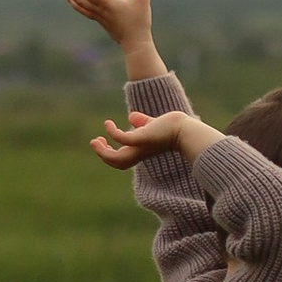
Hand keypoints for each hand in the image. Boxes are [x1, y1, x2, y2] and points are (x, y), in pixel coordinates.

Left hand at [62, 0, 157, 72]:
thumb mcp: (143, 2)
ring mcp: (98, 16)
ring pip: (79, 6)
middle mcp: (99, 10)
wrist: (135, 44)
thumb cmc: (138, 23)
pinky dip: (77, 4)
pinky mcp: (101, 21)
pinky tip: (78, 1)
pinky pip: (84, 11)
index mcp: (106, 3)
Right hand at [89, 109, 219, 167]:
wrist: (186, 129)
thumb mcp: (153, 124)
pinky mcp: (142, 138)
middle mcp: (140, 153)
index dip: (110, 153)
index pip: (122, 159)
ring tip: (96, 140)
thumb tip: (131, 118)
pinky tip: (108, 124)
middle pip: (117, 163)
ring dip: (103, 151)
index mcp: (141, 151)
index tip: (102, 141)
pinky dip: (112, 133)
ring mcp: (141, 147)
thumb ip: (142, 123)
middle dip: (103, 154)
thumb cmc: (173, 127)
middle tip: (95, 142)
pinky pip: (122, 140)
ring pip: (117, 158)